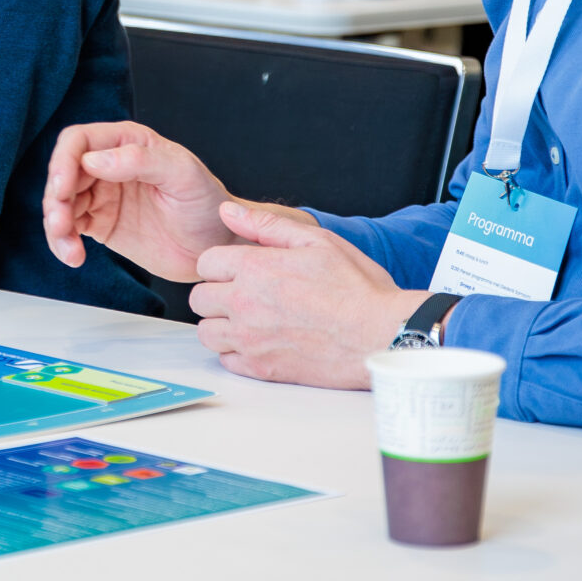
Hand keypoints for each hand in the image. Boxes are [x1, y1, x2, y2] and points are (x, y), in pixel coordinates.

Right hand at [42, 121, 236, 281]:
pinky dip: (63, 243)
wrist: (217, 246)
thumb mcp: (183, 175)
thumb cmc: (207, 204)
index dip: (63, 162)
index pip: (78, 141)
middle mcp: (109, 165)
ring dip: (56, 224)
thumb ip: (141, 161)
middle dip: (55, 199)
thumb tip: (94, 160)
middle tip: (61, 224)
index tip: (63, 188)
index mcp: (127, 143)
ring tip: (69, 248)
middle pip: (62, 173)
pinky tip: (73, 257)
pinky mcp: (100, 224)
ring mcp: (102, 195)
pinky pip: (69, 229)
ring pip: (60, 203)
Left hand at [189, 202, 424, 386]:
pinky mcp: (261, 369)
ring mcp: (251, 339)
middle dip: (217, 293)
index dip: (221, 264)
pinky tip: (260, 342)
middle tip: (244, 294)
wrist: (382, 334)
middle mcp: (245, 303)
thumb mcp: (316, 241)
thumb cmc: (357, 288)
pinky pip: (226, 360)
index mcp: (255, 268)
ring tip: (249, 319)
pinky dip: (236, 352)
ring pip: (206, 332)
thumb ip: (265, 225)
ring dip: (221, 324)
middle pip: (199, 298)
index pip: (205, 263)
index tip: (240, 270)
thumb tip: (226, 212)